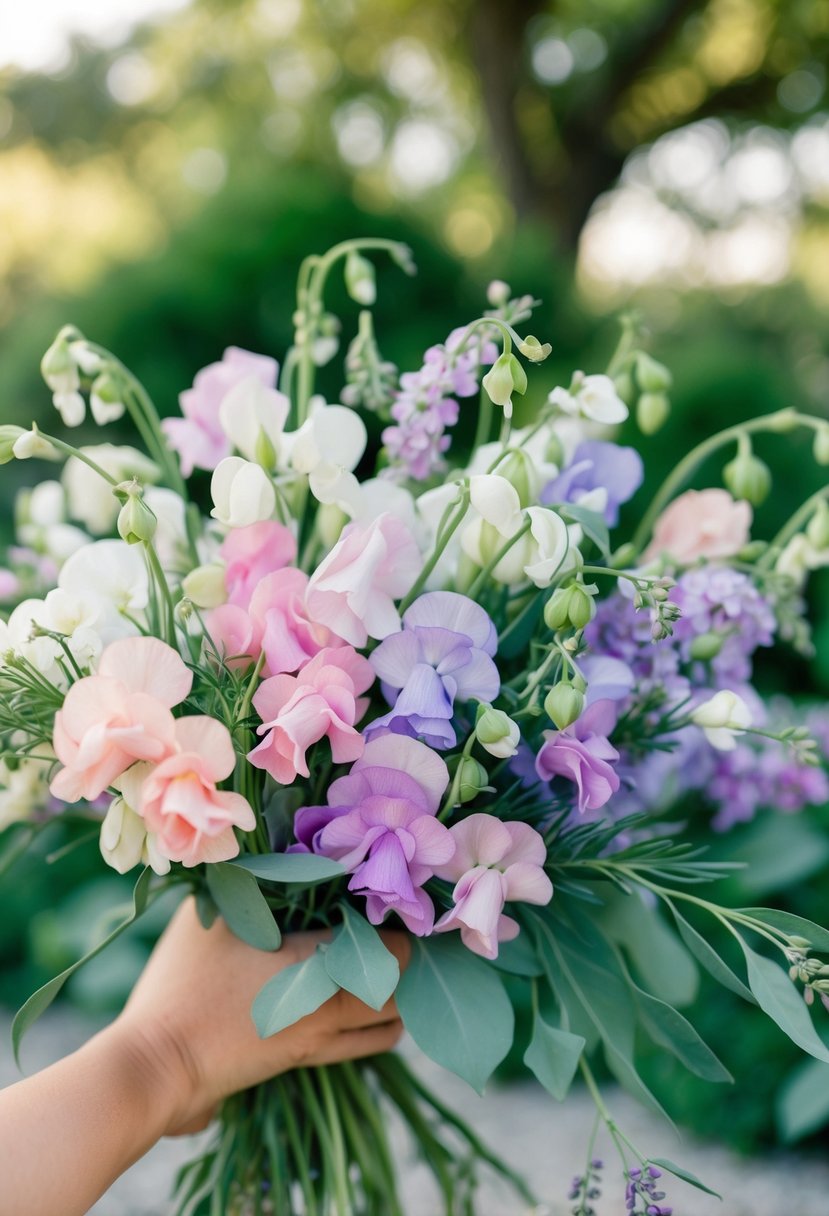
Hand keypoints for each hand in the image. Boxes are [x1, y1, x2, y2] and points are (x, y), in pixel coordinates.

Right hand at [111, 897, 408, 1134]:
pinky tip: (353, 997)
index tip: (384, 900)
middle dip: (402, 962)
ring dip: (392, 998)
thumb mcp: (211, 915)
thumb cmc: (184, 983)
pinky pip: (359, 1046)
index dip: (398, 926)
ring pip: (387, 1027)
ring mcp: (320, 1043)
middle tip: (387, 929)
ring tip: (378, 964)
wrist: (159, 1064)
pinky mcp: (303, 1062)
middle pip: (401, 992)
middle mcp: (332, 1008)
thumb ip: (249, 880)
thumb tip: (274, 849)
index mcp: (318, 966)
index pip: (395, 951)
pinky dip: (372, 1024)